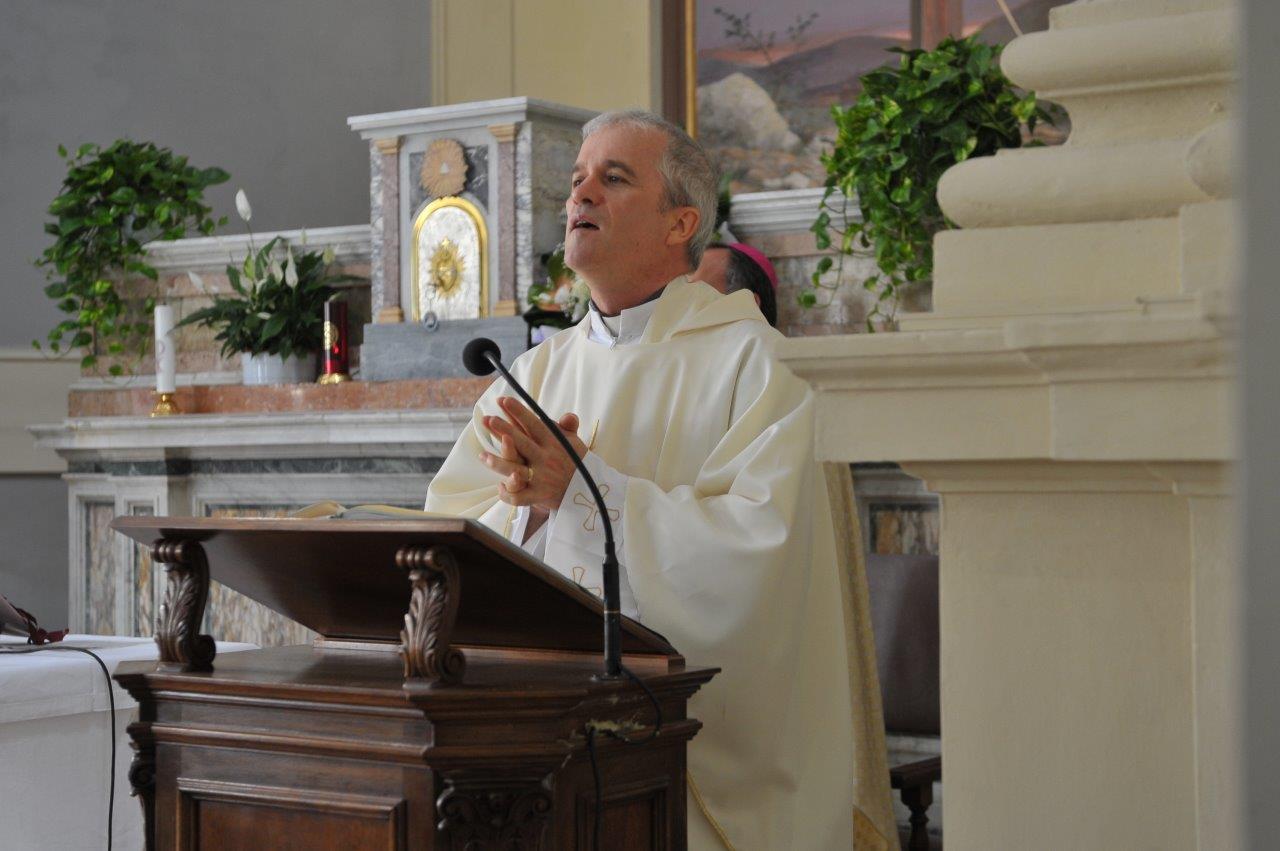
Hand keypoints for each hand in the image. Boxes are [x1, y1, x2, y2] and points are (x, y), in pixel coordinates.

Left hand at [479, 396, 586, 510]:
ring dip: (499, 463)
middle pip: (522, 443)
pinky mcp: (538, 495)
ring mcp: (541, 478)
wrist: (587, 490)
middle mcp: (546, 459)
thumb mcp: (574, 442)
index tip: (504, 400)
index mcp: (554, 443)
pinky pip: (519, 497)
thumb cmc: (576, 461)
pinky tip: (500, 485)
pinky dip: (508, 492)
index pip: (534, 424)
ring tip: (483, 456)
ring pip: (516, 470)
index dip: (519, 412)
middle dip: (505, 430)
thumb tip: (568, 416)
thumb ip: (567, 426)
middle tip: (489, 419)